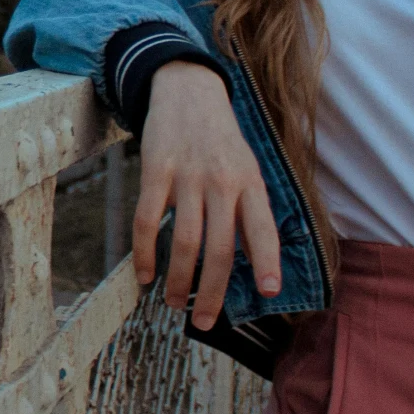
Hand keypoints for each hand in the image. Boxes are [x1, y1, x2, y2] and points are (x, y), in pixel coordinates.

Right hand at [133, 61, 281, 328]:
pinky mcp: (155, 170)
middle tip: (205, 321)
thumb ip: (250, 211)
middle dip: (212, 292)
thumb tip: (254, 265)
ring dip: (177, 280)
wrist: (188, 92)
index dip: (266, 261)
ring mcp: (187, 176)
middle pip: (219, 248)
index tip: (268, 292)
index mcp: (250, 183)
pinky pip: (147, 220)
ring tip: (173, 302)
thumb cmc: (222, 141)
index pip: (262, 228)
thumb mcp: (247, 168)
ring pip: (183, 241)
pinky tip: (145, 274)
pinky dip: (145, 253)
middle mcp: (221, 182)